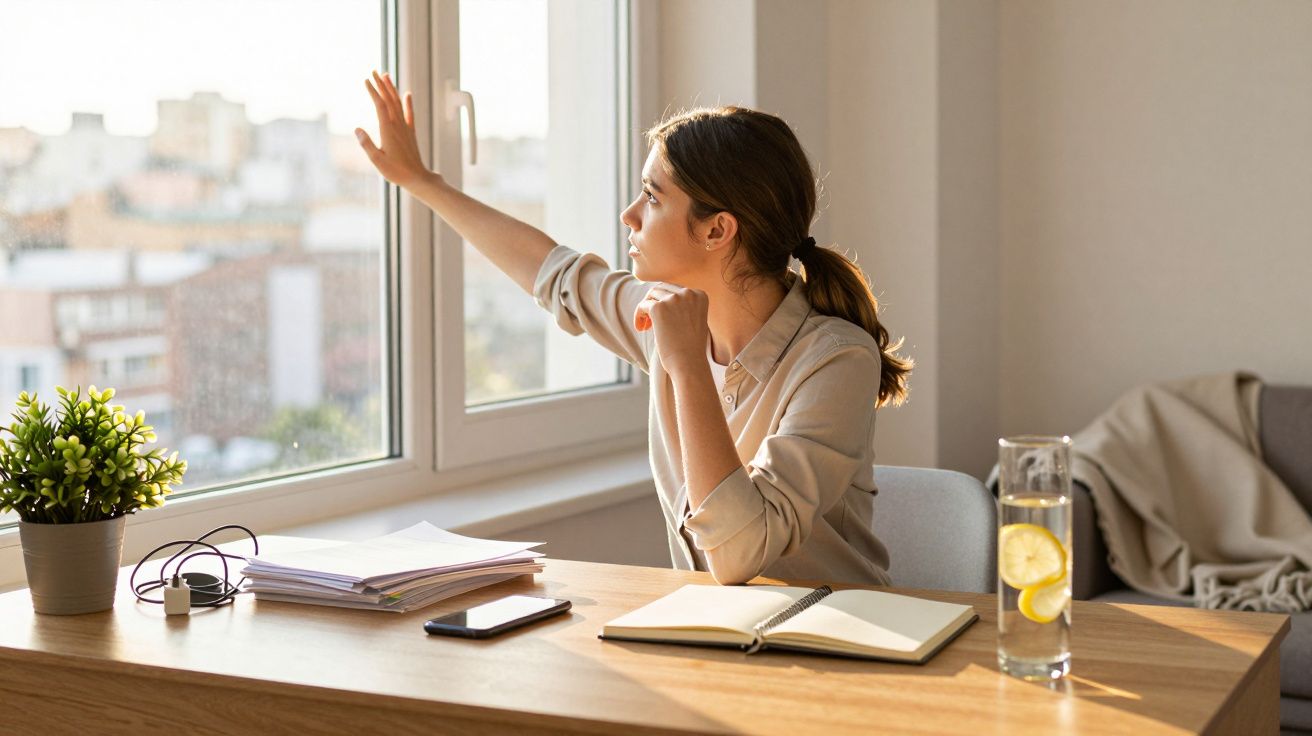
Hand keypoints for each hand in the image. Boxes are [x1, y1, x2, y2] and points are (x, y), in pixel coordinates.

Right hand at [356, 70, 430, 189]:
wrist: (417, 178)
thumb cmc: (396, 172)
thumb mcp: (377, 160)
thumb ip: (367, 144)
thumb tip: (357, 129)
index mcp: (388, 130)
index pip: (380, 105)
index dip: (373, 92)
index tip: (366, 80)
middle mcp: (398, 125)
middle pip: (389, 100)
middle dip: (381, 84)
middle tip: (374, 71)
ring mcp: (405, 128)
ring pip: (398, 104)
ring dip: (392, 89)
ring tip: (387, 76)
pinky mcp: (411, 133)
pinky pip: (410, 114)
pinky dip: (408, 103)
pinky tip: (407, 94)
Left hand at [634, 285, 709, 377]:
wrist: (689, 363)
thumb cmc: (691, 348)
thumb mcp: (694, 320)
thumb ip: (683, 306)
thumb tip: (662, 298)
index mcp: (699, 295)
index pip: (676, 289)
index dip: (666, 301)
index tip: (664, 318)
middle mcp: (688, 293)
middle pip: (662, 288)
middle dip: (654, 302)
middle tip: (650, 321)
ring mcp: (673, 299)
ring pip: (651, 295)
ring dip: (646, 308)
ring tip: (645, 326)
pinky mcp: (659, 308)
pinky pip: (643, 306)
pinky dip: (639, 316)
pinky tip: (640, 328)